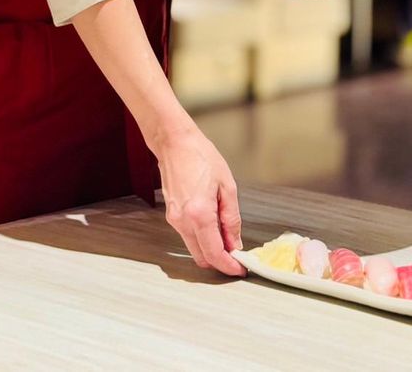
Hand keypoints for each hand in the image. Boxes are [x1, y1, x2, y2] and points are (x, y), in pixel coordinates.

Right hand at [156, 125, 245, 276]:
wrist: (175, 143)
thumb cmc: (200, 156)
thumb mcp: (227, 186)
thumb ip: (231, 219)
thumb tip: (235, 243)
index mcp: (199, 214)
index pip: (215, 253)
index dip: (229, 266)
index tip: (240, 269)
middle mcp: (183, 221)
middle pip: (202, 257)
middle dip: (220, 261)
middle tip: (237, 256)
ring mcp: (174, 219)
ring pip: (194, 248)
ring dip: (210, 249)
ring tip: (228, 237)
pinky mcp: (171, 215)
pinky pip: (188, 236)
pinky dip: (201, 238)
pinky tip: (213, 227)